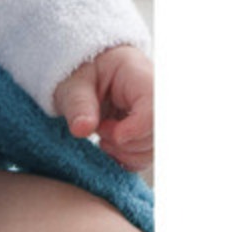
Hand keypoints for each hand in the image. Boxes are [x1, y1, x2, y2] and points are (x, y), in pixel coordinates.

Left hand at [52, 44, 153, 172]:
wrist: (88, 77)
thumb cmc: (81, 73)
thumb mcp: (72, 83)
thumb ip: (77, 104)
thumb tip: (81, 129)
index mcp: (139, 75)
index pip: (156, 107)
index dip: (138, 128)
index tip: (113, 135)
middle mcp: (157, 96)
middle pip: (158, 134)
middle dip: (126, 142)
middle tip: (100, 130)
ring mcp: (159, 117)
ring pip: (156, 149)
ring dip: (126, 152)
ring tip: (104, 136)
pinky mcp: (154, 134)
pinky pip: (150, 157)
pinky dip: (129, 159)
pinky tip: (113, 146)